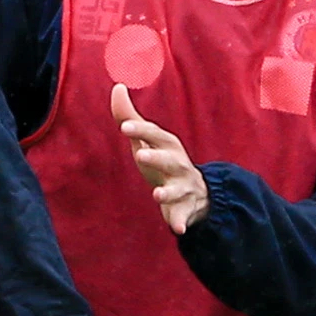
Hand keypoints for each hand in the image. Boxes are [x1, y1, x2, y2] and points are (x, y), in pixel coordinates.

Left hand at [111, 83, 208, 234]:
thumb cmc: (164, 161)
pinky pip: (183, 216)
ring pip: (177, 188)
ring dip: (167, 191)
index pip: (154, 134)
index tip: (124, 126)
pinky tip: (178, 229)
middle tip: (139, 154)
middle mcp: (177, 164)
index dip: (140, 129)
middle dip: (156, 156)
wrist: (197, 192)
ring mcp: (182, 186)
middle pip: (169, 158)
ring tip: (157, 194)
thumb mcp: (147, 140)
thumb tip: (117, 87)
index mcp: (167, 145)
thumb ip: (130, 117)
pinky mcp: (184, 208)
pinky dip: (180, 221)